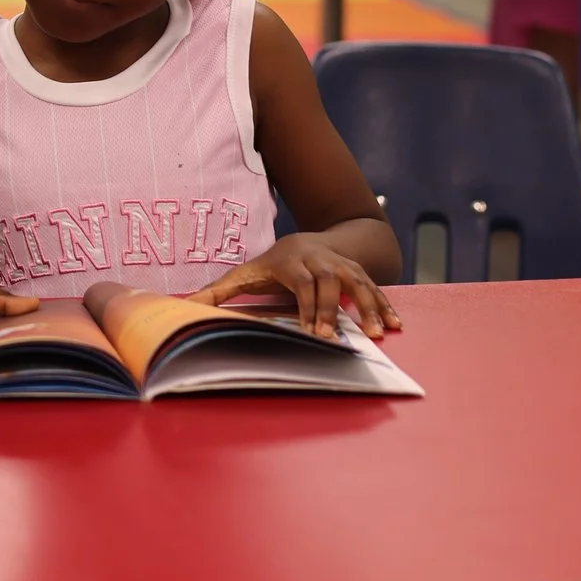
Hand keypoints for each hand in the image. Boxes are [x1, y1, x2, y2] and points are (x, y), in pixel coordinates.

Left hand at [187, 234, 400, 339]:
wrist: (311, 240)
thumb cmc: (273, 265)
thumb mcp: (244, 274)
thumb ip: (217, 292)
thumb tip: (185, 305)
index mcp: (290, 262)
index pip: (300, 282)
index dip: (306, 306)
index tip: (310, 333)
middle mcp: (319, 260)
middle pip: (329, 282)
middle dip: (332, 311)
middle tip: (334, 340)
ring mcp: (342, 265)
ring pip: (358, 283)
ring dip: (368, 308)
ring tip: (376, 334)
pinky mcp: (360, 272)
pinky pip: (376, 287)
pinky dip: (386, 305)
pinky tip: (395, 325)